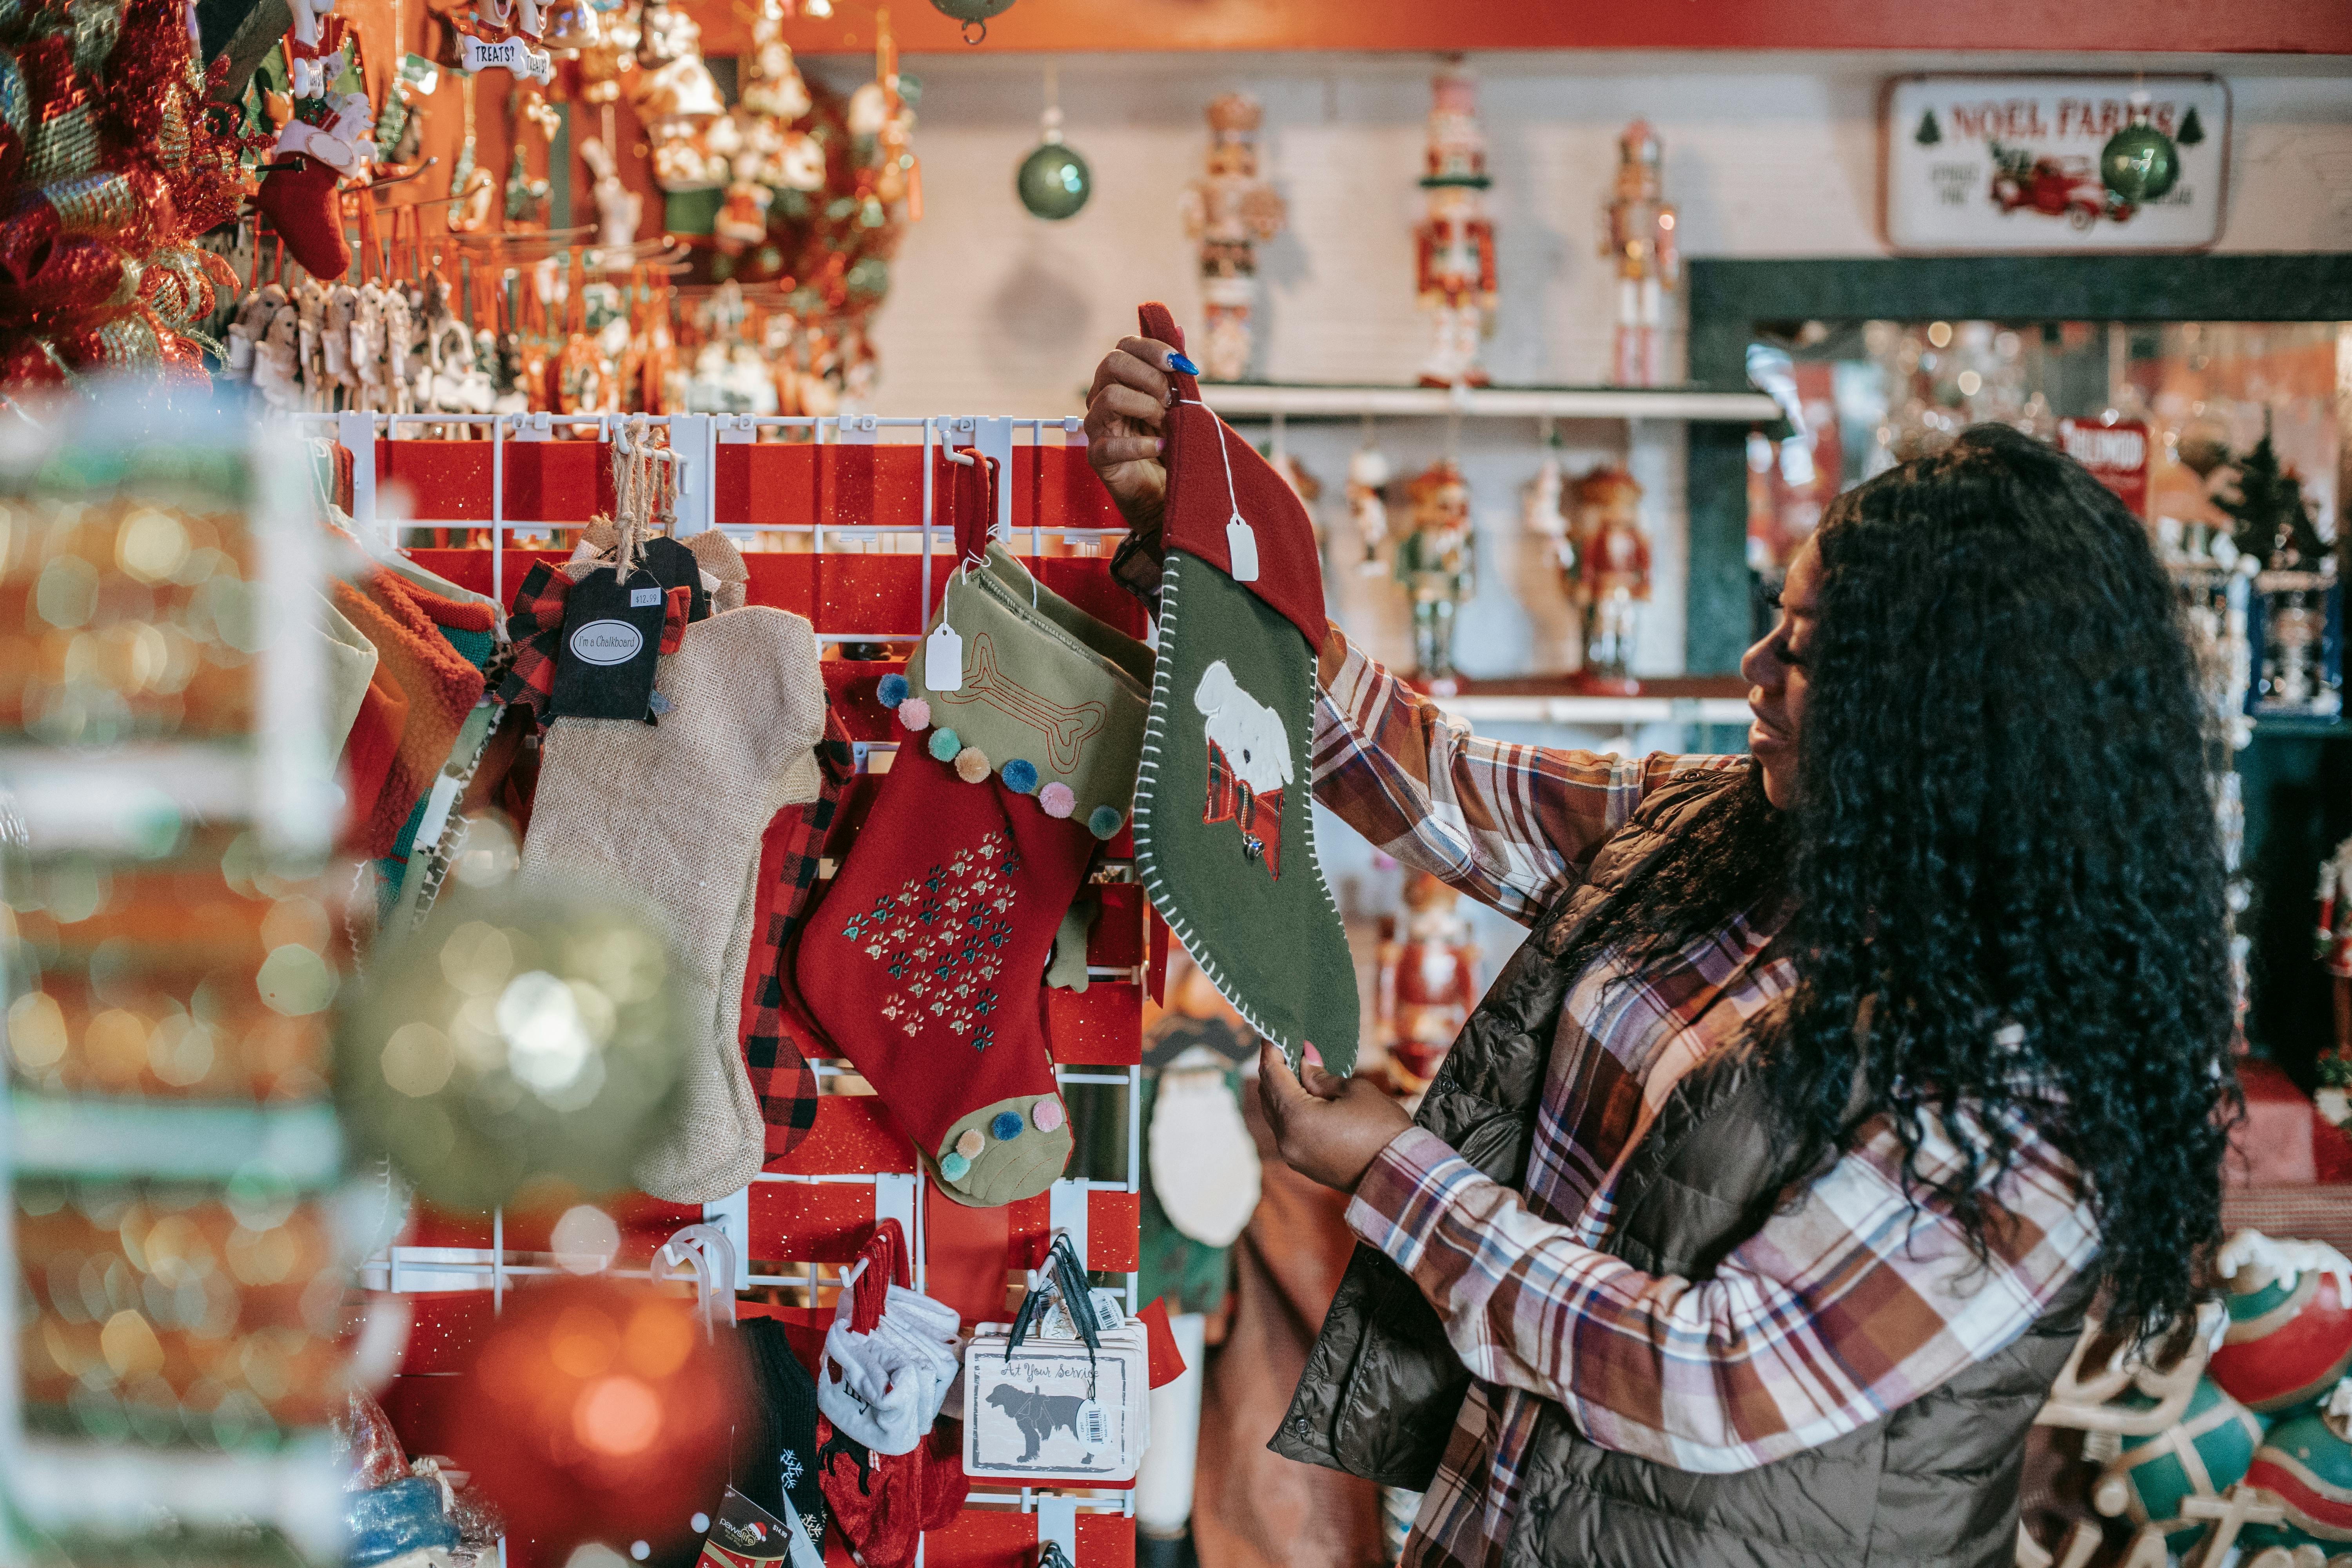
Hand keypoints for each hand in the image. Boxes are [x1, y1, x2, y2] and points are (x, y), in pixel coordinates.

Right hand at [1083, 336, 1181, 534]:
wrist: (1166, 492)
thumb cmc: (1171, 444)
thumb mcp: (1179, 404)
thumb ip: (1174, 371)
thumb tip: (1178, 328)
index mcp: (1121, 380)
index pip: (1125, 346)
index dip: (1152, 349)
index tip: (1179, 364)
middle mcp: (1103, 397)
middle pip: (1112, 362)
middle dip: (1149, 376)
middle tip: (1171, 400)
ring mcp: (1097, 426)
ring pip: (1110, 396)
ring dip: (1146, 407)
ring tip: (1165, 424)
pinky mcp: (1097, 457)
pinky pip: (1111, 444)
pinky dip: (1142, 445)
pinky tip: (1161, 447)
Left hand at [1257, 1041, 1411, 1194]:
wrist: (1402, 1175)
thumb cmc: (1383, 1128)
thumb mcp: (1354, 1091)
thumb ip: (1321, 1076)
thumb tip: (1305, 1060)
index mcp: (1296, 1117)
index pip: (1272, 1075)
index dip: (1271, 1051)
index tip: (1272, 1033)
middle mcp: (1286, 1140)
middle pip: (1268, 1096)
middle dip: (1275, 1070)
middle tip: (1284, 1047)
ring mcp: (1293, 1156)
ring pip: (1275, 1116)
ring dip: (1281, 1092)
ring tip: (1293, 1069)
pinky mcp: (1304, 1165)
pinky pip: (1287, 1132)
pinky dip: (1290, 1112)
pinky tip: (1303, 1098)